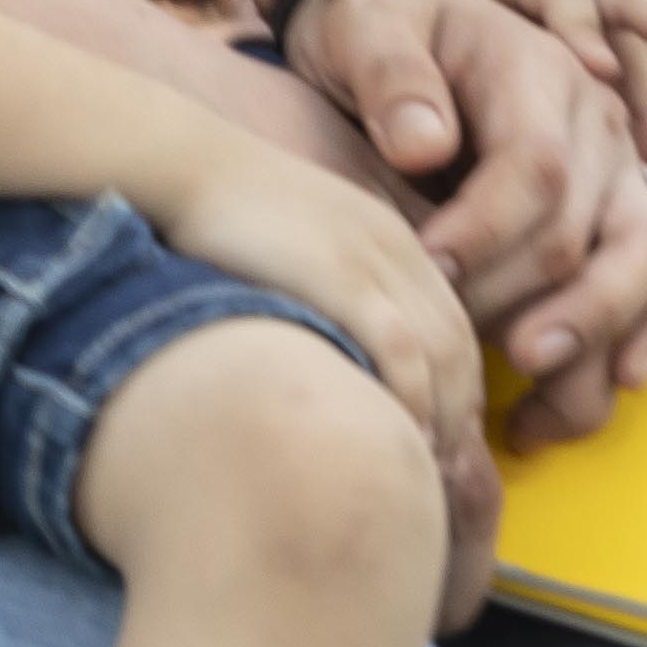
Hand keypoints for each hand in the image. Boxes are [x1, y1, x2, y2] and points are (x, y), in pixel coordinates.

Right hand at [144, 121, 498, 532]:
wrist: (182, 166)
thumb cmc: (220, 221)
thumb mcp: (294, 255)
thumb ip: (324, 302)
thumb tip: (330, 374)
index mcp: (392, 241)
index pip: (453, 329)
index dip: (458, 395)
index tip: (442, 448)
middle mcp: (398, 249)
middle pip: (462, 347)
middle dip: (463, 420)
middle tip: (445, 481)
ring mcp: (373, 260)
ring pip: (445, 353)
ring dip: (447, 422)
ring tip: (428, 477)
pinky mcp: (341, 274)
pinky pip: (401, 348)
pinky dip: (413, 400)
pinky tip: (400, 440)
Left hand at [284, 0, 646, 429]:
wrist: (403, 36)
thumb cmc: (381, 37)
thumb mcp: (364, 28)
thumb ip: (391, 77)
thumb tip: (424, 145)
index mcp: (540, 68)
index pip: (534, 165)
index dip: (484, 234)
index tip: (425, 274)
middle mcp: (598, 121)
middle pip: (591, 228)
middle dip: (525, 303)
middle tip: (461, 344)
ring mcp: (622, 172)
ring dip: (596, 335)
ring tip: (535, 402)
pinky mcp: (627, 214)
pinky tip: (620, 380)